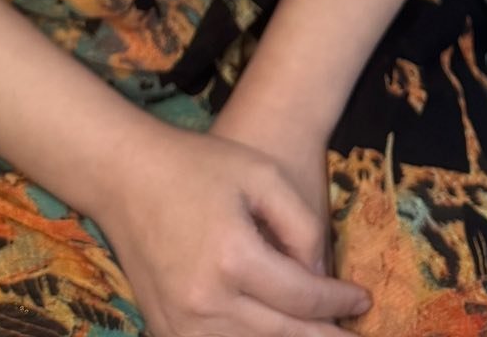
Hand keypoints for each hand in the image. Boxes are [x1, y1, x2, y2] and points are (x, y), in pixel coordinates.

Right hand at [93, 119, 371, 335]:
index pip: (302, 298)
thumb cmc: (196, 166)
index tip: (363, 300)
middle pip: (282, 336)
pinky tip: (275, 335)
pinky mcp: (165, 330)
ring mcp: (181, 324)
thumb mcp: (260, 174)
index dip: (338, 304)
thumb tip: (320, 278)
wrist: (123, 176)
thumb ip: (301, 225)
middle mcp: (206, 302)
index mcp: (233, 258)